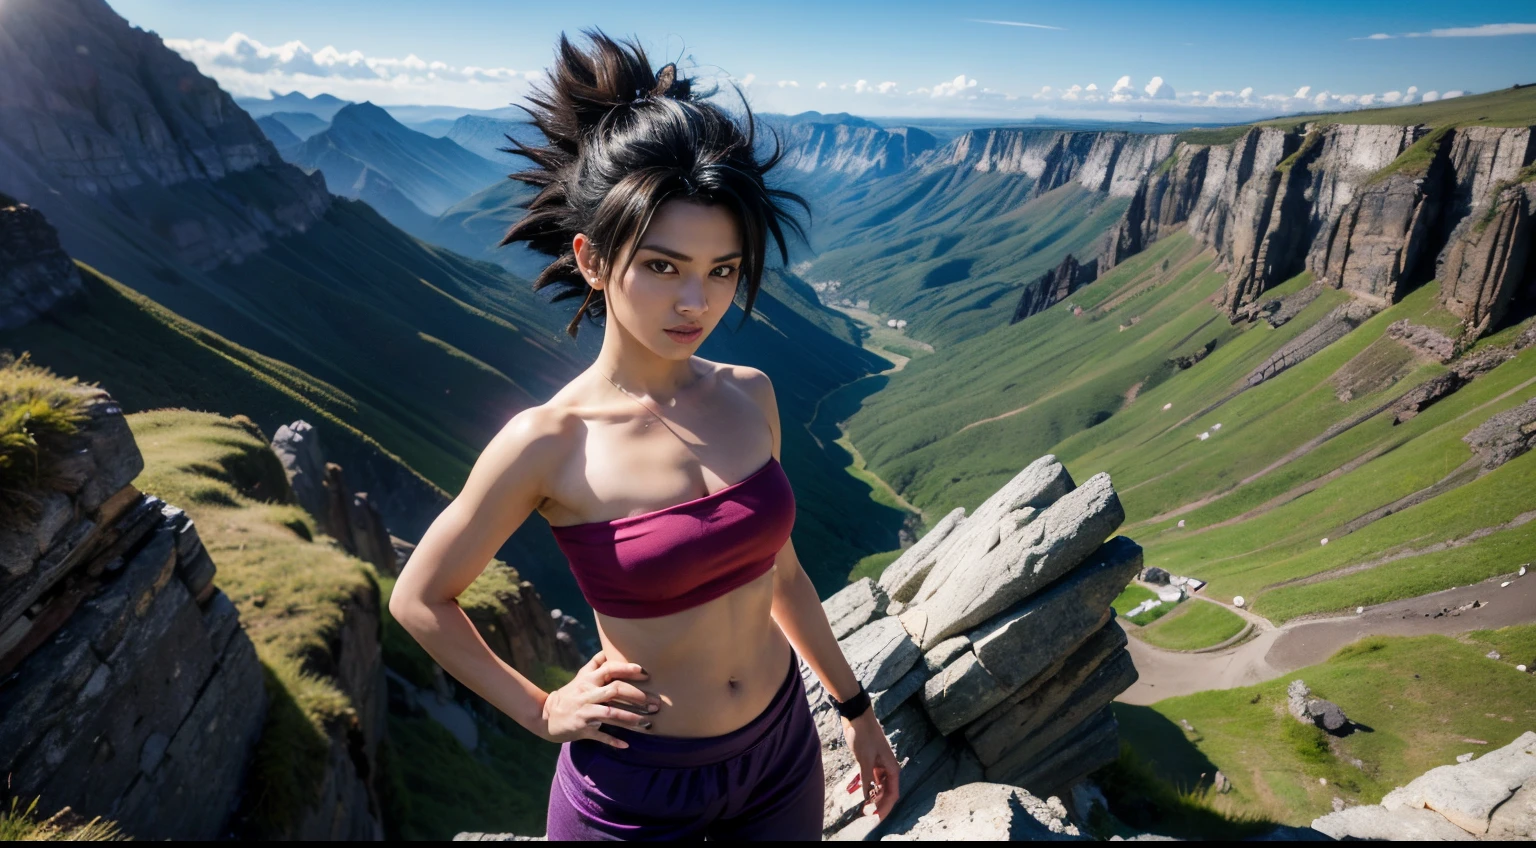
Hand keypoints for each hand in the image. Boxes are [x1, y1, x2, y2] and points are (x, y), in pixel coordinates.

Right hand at [540, 650, 659, 747]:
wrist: (547, 716)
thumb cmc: (570, 694)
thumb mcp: (581, 677)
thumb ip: (595, 664)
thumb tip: (608, 649)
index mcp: (589, 679)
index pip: (610, 669)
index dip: (627, 669)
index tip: (645, 672)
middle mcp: (588, 694)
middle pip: (615, 690)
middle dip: (637, 696)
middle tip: (655, 703)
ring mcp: (585, 712)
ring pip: (610, 713)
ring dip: (630, 718)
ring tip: (647, 723)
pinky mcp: (583, 728)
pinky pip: (600, 735)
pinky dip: (612, 740)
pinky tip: (626, 745)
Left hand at [841, 709, 900, 819]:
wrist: (857, 717)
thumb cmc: (864, 736)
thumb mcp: (864, 760)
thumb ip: (866, 780)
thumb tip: (867, 798)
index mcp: (891, 768)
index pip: (893, 793)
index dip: (886, 807)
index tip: (877, 817)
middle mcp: (888, 768)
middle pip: (887, 791)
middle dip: (878, 803)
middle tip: (867, 813)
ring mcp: (880, 765)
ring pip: (879, 786)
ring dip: (872, 796)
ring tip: (863, 807)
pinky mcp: (871, 761)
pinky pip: (871, 778)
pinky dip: (866, 786)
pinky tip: (858, 792)